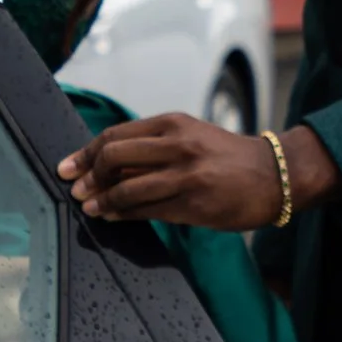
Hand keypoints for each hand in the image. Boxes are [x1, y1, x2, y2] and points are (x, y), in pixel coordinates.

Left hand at [55, 116, 337, 231]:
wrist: (274, 175)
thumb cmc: (226, 157)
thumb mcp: (190, 137)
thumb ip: (153, 145)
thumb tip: (106, 161)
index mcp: (173, 123)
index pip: (115, 135)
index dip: (85, 153)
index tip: (67, 167)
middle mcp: (177, 145)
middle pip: (113, 156)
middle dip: (87, 176)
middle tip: (76, 189)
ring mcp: (186, 176)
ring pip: (127, 188)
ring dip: (102, 201)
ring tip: (91, 208)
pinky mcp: (194, 205)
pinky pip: (147, 211)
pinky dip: (123, 215)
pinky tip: (113, 217)